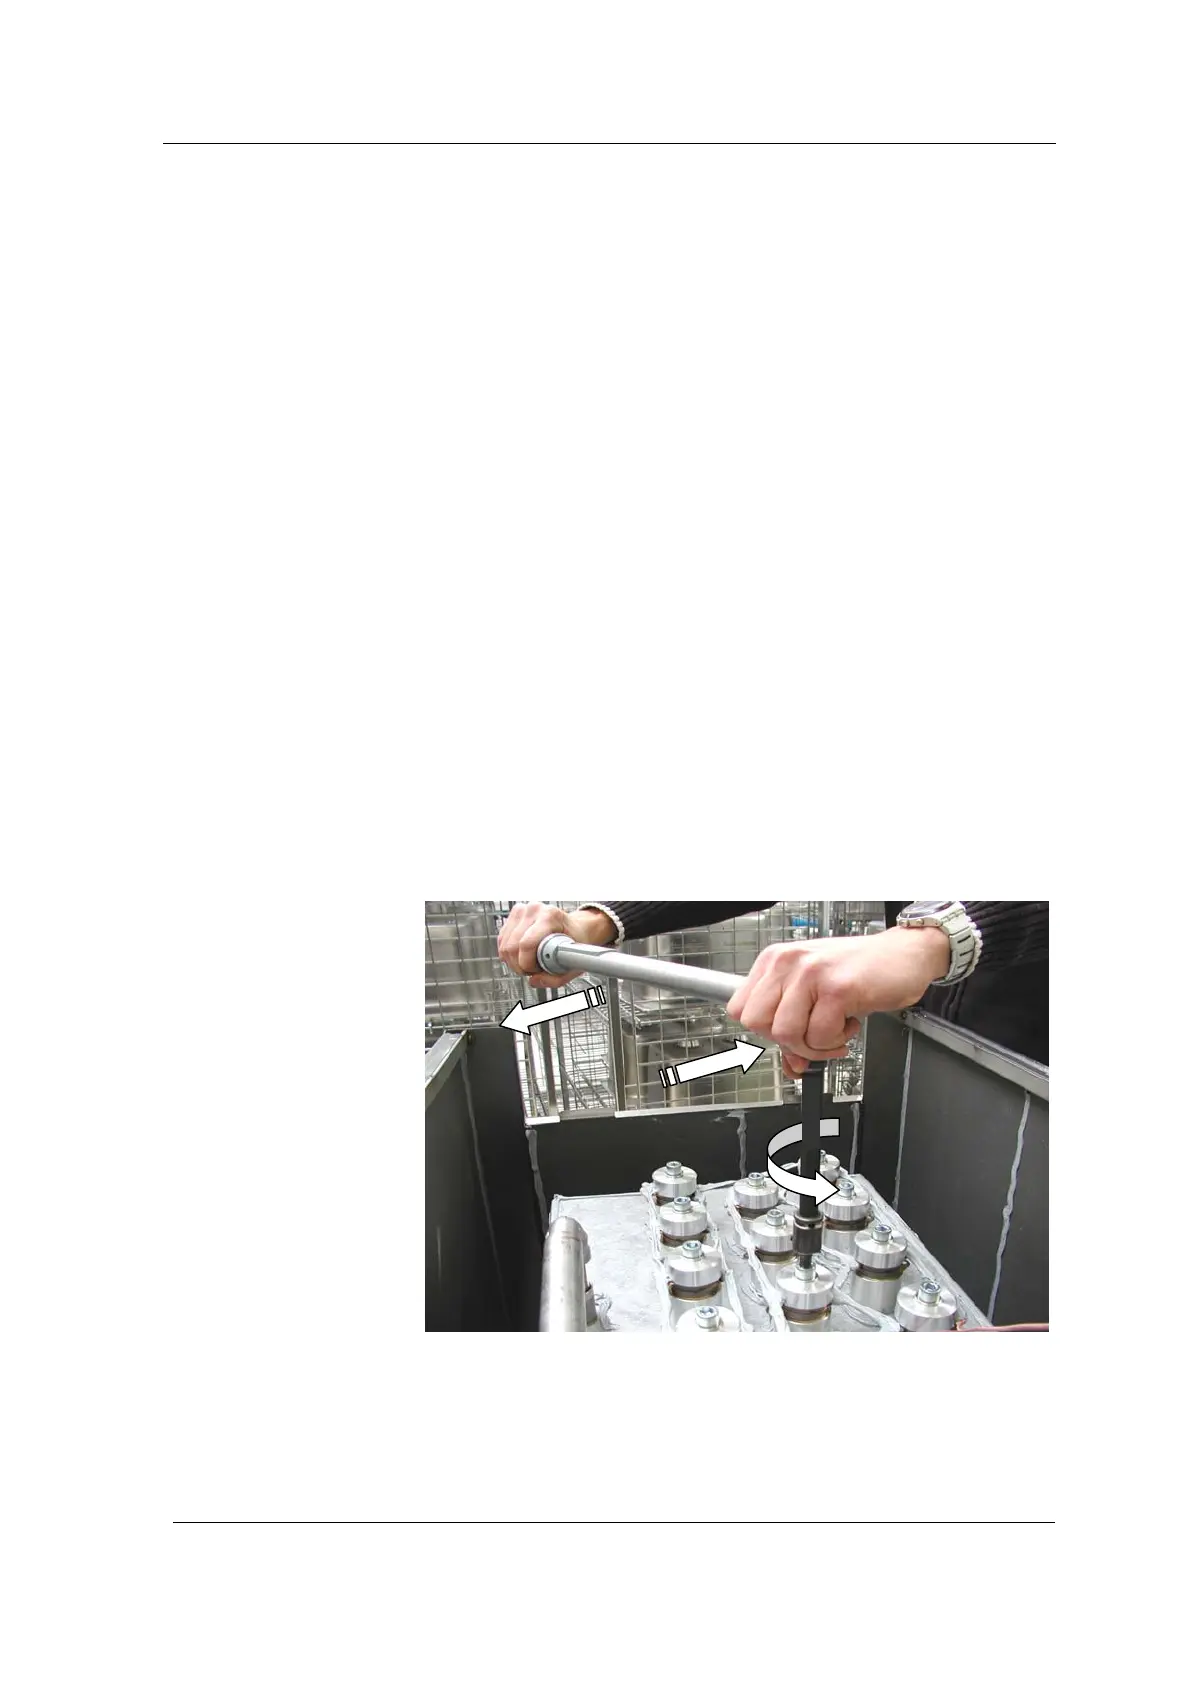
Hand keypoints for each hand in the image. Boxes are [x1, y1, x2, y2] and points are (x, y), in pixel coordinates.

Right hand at [497, 902, 615, 987]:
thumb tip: (534, 981)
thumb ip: (555, 978)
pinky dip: (508, 953)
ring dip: (513, 961)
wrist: (577, 927)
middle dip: (519, 965)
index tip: (536, 971)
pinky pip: (501, 940)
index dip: (527, 965)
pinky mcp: (514, 915)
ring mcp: (522, 910)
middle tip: (532, 970)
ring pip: (504, 945)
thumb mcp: (575, 962)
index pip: (526, 944)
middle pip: (512, 946)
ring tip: (528, 962)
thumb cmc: (576, 941)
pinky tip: (521, 955)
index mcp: (550, 916)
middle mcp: (534, 909)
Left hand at [726, 927, 950, 1074]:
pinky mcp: (837, 989)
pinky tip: (849, 1025)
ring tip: (834, 1031)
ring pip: (786, 1034)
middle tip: (812, 1035)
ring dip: (813, 1046)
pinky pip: (820, 1036)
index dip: (764, 1031)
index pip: (740, 1008)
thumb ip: (796, 1026)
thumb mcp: (817, 992)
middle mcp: (788, 962)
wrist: (904, 954)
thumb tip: (790, 1065)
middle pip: (757, 1024)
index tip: (788, 1033)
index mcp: (776, 960)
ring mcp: (811, 974)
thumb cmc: (861, 970)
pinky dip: (835, 1043)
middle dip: (786, 1041)